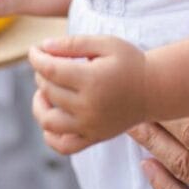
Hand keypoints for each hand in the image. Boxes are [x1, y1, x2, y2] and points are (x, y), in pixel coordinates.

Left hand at [29, 35, 147, 154]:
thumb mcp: (105, 43)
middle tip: (49, 63)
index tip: (34, 49)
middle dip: (41, 73)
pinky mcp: (94, 138)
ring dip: (39, 104)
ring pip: (48, 121)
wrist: (154, 90)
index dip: (36, 57)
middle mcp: (88, 107)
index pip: (50, 70)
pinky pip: (63, 145)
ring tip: (44, 92)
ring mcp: (90, 126)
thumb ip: (73, 43)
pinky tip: (52, 115)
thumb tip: (43, 47)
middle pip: (48, 90)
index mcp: (91, 80)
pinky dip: (49, 135)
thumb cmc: (129, 62)